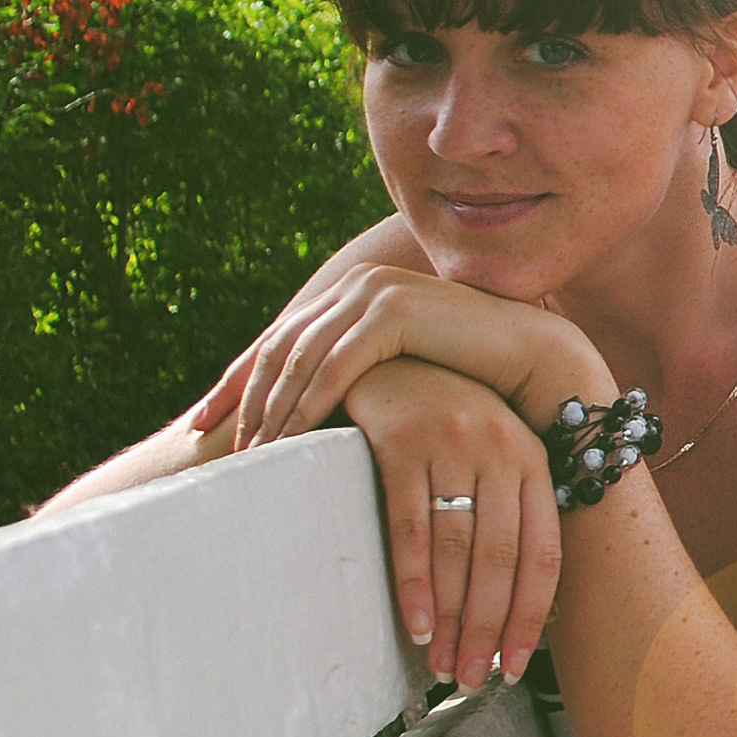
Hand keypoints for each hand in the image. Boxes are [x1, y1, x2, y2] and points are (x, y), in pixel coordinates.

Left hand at [194, 264, 603, 446]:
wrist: (532, 356)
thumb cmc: (473, 373)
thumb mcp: (403, 369)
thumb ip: (365, 371)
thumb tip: (319, 406)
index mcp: (353, 292)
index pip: (280, 338)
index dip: (237, 380)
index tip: (204, 420)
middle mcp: (356, 284)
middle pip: (279, 345)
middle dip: (242, 397)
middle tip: (215, 443)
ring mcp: (374, 293)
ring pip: (302, 356)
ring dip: (272, 408)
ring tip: (254, 452)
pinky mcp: (394, 313)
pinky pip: (336, 364)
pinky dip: (308, 403)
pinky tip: (290, 437)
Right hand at [343, 357, 564, 689]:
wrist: (390, 357)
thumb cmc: (444, 424)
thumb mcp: (492, 458)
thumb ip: (509, 516)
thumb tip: (527, 610)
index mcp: (535, 461)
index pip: (543, 557)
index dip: (530, 619)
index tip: (514, 667)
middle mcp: (504, 450)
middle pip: (501, 561)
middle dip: (486, 630)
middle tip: (471, 679)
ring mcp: (455, 442)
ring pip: (459, 550)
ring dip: (451, 618)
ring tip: (442, 664)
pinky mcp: (404, 440)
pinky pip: (412, 527)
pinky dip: (415, 582)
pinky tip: (415, 623)